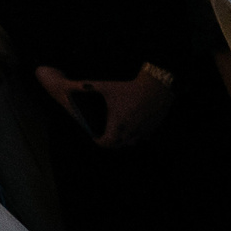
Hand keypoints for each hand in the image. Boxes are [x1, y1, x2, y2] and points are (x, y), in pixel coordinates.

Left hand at [36, 63, 172, 149]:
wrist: (155, 89)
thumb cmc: (128, 88)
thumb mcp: (106, 86)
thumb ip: (89, 87)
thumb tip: (75, 86)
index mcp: (117, 125)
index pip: (106, 143)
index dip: (98, 141)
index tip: (93, 136)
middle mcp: (130, 132)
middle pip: (117, 145)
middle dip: (109, 141)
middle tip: (103, 134)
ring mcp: (142, 133)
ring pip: (130, 142)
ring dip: (121, 139)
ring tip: (114, 130)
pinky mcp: (151, 130)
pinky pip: (140, 138)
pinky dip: (134, 135)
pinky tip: (129, 125)